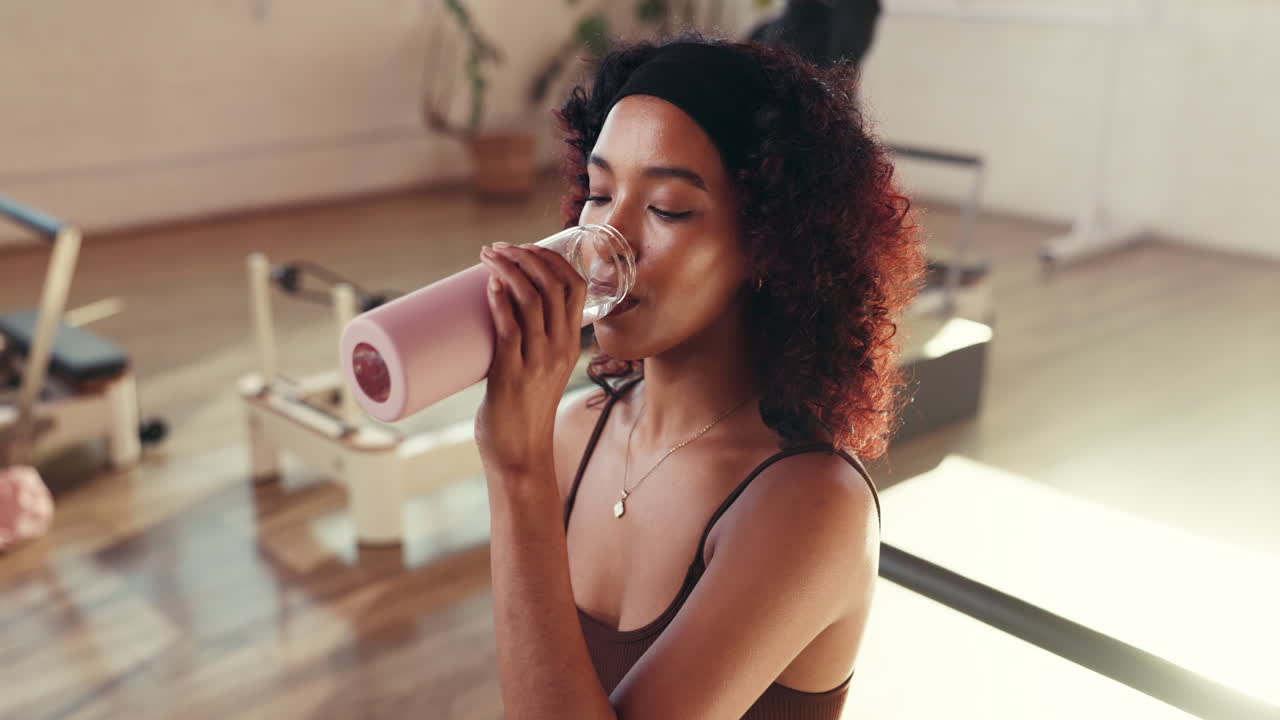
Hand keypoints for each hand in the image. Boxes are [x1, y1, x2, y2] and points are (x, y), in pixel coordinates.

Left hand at [475, 243, 587, 479]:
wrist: (520, 455)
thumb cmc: (522, 411)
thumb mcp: (538, 369)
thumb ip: (524, 342)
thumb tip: (493, 310)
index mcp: (569, 344)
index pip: (574, 286)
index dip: (551, 258)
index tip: (525, 246)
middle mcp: (559, 348)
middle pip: (552, 285)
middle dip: (525, 256)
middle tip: (497, 248)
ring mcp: (537, 361)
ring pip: (531, 301)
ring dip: (508, 270)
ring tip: (487, 256)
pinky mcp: (512, 375)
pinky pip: (511, 330)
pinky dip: (501, 302)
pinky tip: (490, 285)